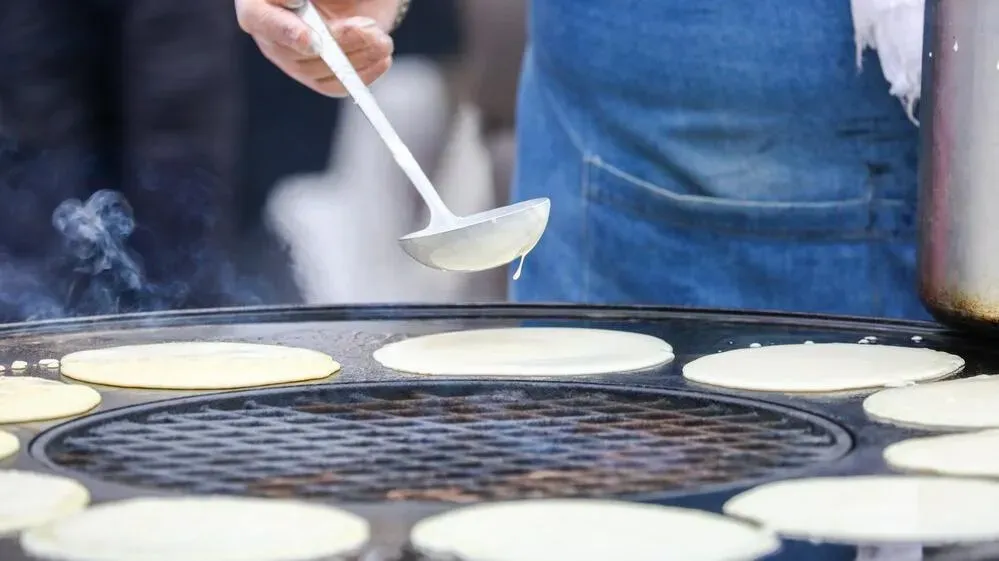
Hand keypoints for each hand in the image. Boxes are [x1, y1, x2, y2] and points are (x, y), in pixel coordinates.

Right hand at [236, 0, 396, 96]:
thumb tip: (299, 3)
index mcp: (258, 3)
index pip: (260, 19)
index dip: (285, 31)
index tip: (312, 38)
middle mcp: (270, 34)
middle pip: (296, 50)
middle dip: (338, 40)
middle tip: (367, 27)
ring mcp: (292, 59)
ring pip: (319, 70)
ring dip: (356, 56)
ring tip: (382, 40)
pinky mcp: (316, 76)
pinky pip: (334, 86)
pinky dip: (361, 76)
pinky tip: (382, 59)